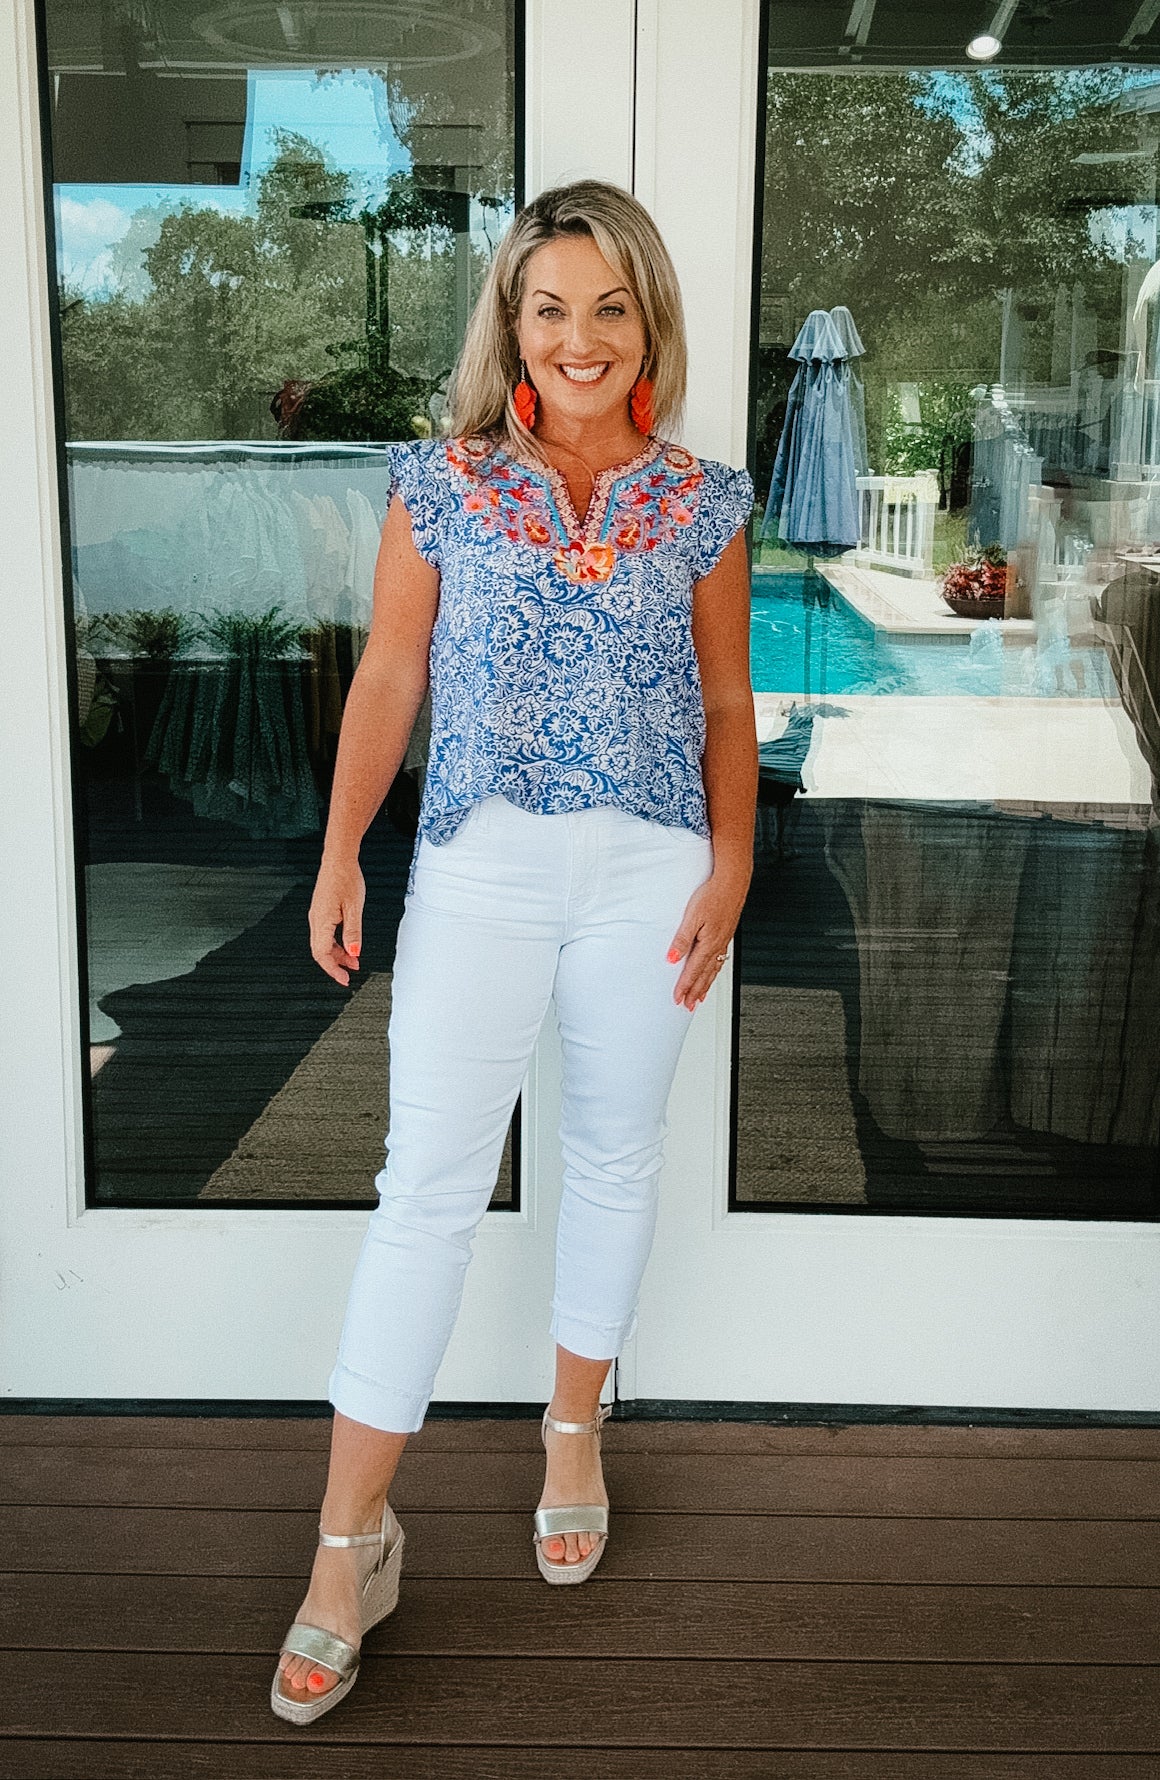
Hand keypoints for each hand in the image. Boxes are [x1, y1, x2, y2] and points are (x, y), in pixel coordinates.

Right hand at [308, 854, 365, 985]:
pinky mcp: (321, 912)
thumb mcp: (355, 908)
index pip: (322, 954)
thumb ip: (353, 933)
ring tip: (354, 958)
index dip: (333, 970)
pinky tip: (348, 943)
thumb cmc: (346, 879)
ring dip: (338, 953)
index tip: (344, 980)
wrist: (338, 860)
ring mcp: (317, 916)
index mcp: (321, 921)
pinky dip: (336, 943)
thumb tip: (354, 953)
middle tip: (352, 971)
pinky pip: (325, 934)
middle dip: (336, 964)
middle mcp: (315, 920)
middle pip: (320, 951)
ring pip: (323, 943)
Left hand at [667, 870, 747, 1009]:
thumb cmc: (713, 895)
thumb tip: (673, 958)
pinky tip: (712, 973)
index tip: (678, 999)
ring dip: (706, 985)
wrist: (732, 882)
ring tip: (700, 997)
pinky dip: (715, 972)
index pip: (693, 971)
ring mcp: (724, 941)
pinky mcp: (726, 934)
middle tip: (688, 1006)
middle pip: (705, 976)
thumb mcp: (692, 917)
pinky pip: (720, 960)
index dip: (685, 987)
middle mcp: (718, 946)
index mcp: (708, 944)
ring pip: (714, 970)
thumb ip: (682, 939)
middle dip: (696, 992)